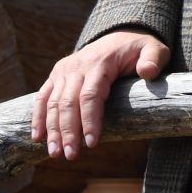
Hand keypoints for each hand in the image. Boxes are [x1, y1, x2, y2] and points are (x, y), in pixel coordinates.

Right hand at [31, 29, 169, 159]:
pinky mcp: (56, 76)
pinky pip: (42, 97)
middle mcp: (77, 66)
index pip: (91, 96)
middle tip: (71, 155)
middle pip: (68, 103)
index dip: (90, 120)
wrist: (119, 36)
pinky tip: (37, 138)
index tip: (92, 144)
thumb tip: (148, 72)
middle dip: (68, 131)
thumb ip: (154, 59)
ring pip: (53, 103)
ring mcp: (64, 71)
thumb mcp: (155, 48)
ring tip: (55, 154)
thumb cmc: (138, 49)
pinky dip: (38, 117)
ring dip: (52, 130)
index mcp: (100, 63)